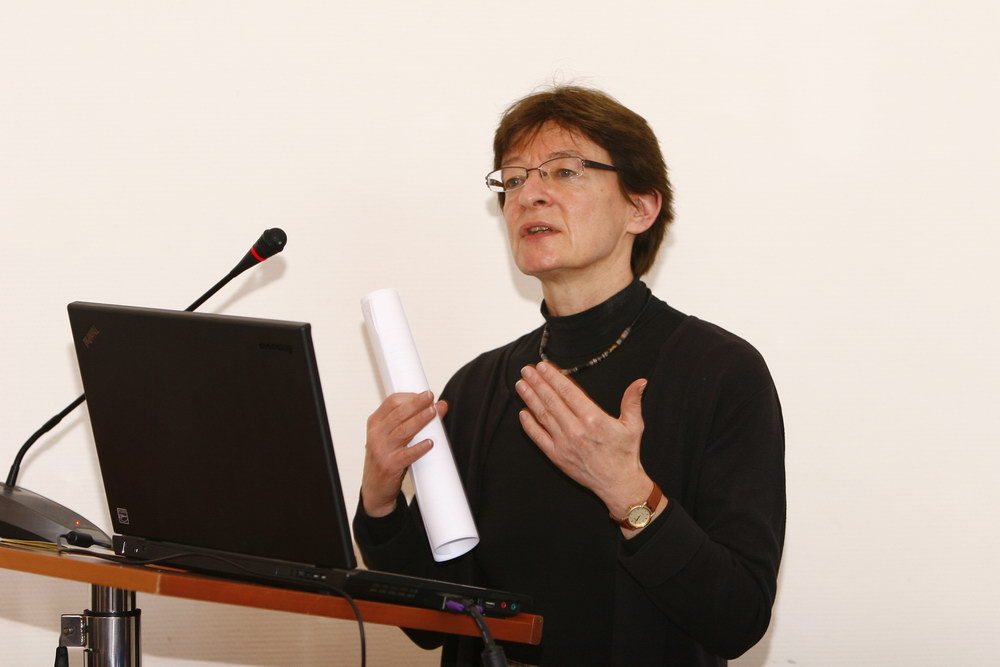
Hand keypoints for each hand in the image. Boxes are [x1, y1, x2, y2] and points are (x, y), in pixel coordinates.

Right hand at [361, 391, 447, 516]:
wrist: (374, 489)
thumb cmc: (385, 458)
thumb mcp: (389, 436)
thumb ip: (407, 421)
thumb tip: (435, 407)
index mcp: (375, 423)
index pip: (391, 402)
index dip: (410, 396)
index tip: (425, 394)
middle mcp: (376, 435)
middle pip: (398, 414)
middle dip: (416, 403)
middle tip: (430, 397)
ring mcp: (382, 450)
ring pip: (403, 431)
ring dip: (420, 420)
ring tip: (433, 412)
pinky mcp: (390, 466)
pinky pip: (407, 455)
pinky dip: (419, 448)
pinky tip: (429, 443)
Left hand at [515, 362, 652, 519]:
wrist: (619, 484)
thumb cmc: (626, 454)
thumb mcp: (634, 425)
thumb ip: (632, 401)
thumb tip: (640, 382)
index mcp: (594, 419)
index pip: (568, 392)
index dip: (554, 377)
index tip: (544, 367)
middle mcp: (576, 430)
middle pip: (552, 401)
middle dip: (538, 383)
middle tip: (527, 370)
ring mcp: (564, 444)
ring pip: (543, 416)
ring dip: (530, 399)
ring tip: (521, 385)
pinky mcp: (557, 457)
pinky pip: (539, 438)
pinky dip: (529, 425)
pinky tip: (523, 412)